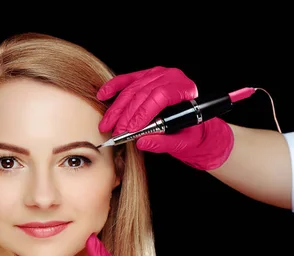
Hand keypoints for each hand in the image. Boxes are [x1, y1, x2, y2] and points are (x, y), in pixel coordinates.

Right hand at [98, 66, 233, 169]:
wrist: (190, 125)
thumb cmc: (189, 132)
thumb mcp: (183, 142)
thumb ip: (164, 143)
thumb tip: (142, 142)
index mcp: (185, 89)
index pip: (160, 96)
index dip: (143, 113)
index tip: (131, 130)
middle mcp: (171, 77)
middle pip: (143, 93)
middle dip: (127, 115)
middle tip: (116, 132)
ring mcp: (156, 74)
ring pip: (132, 89)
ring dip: (117, 109)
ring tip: (107, 125)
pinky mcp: (145, 76)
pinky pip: (126, 80)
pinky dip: (113, 88)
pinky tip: (103, 95)